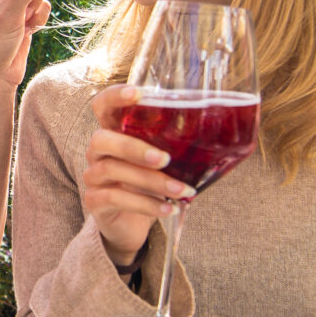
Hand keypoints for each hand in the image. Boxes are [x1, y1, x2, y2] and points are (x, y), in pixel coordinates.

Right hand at [82, 86, 194, 266]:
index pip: (103, 105)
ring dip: (151, 181)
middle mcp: (98, 150)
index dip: (116, 96)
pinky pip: (115, 198)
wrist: (131, 223)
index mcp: (114, 131)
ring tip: (182, 191)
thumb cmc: (150, 183)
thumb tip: (222, 134)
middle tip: (165, 158)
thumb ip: (177, 146)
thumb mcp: (164, 162)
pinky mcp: (95, 201)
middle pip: (101, 139)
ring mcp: (93, 176)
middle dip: (133, 147)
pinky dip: (145, 204)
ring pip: (112, 170)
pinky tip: (169, 209)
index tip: (139, 93)